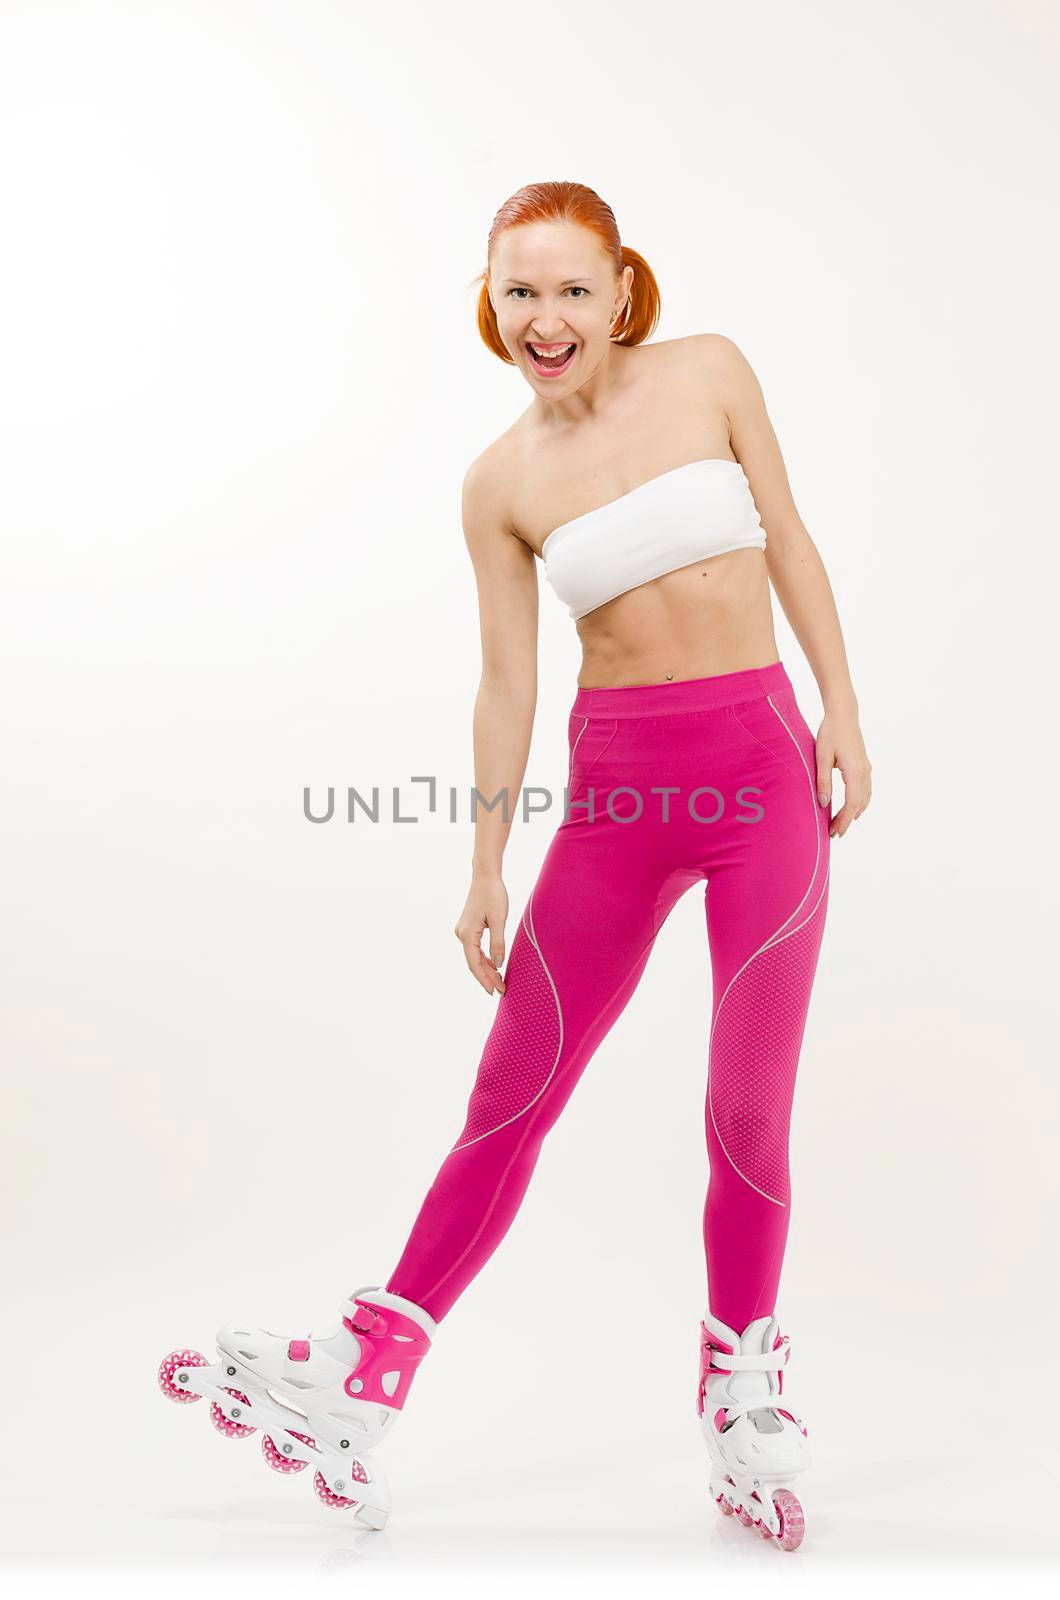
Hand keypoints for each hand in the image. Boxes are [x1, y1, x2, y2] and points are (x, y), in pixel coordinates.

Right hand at [454, 873, 508, 994]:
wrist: (485, 876)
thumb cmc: (493, 895)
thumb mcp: (499, 920)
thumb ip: (498, 943)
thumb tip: (498, 965)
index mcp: (467, 935)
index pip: (474, 964)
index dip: (484, 980)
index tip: (494, 992)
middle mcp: (461, 934)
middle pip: (474, 962)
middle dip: (488, 977)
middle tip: (502, 990)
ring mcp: (463, 931)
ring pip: (475, 956)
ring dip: (487, 969)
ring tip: (499, 981)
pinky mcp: (468, 927)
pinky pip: (475, 948)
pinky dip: (485, 958)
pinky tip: (494, 965)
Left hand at [816, 709, 871, 838]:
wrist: (843, 715)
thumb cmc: (830, 733)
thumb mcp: (822, 757)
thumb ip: (823, 781)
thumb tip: (824, 803)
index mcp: (855, 771)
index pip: (851, 804)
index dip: (844, 820)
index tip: (835, 832)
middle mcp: (865, 772)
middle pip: (859, 804)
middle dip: (847, 820)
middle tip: (835, 833)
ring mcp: (867, 769)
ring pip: (865, 798)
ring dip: (854, 812)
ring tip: (842, 824)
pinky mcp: (864, 765)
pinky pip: (866, 790)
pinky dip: (860, 802)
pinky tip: (853, 808)